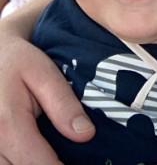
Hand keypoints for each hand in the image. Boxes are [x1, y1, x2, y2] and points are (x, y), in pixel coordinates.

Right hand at [0, 35, 94, 163]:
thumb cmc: (18, 62)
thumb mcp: (44, 73)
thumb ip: (63, 104)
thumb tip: (86, 135)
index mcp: (8, 125)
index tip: (88, 164)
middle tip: (75, 157)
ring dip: (36, 164)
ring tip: (60, 154)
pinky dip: (23, 161)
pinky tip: (41, 152)